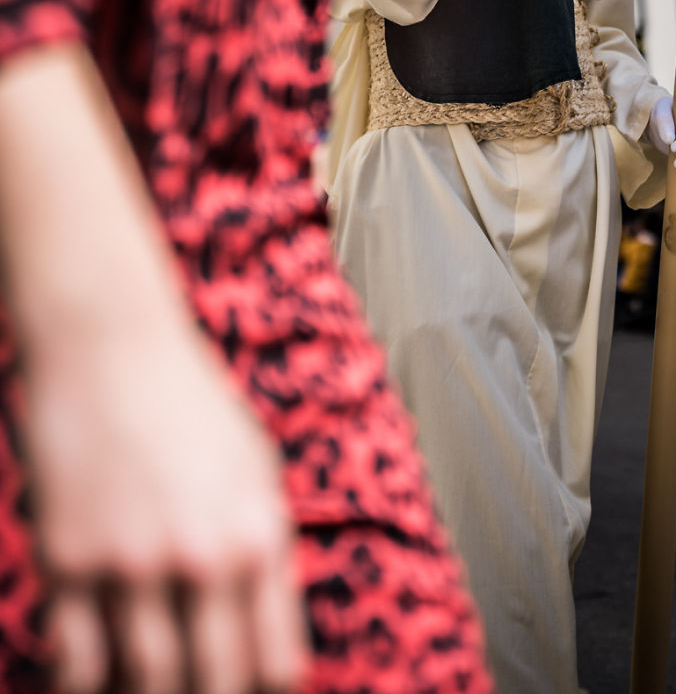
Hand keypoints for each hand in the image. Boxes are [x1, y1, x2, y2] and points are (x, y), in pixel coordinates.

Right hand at [0, 46, 306, 693]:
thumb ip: (263, 545)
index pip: (275, 662)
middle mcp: (203, 558)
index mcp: (259, 535)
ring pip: (145, 681)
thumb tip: (268, 623)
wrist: (112, 344)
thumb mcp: (253, 465)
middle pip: (213, 685)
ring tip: (148, 690)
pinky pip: (79, 660)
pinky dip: (87, 682)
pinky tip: (94, 678)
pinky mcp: (71, 560)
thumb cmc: (189, 401)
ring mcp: (133, 564)